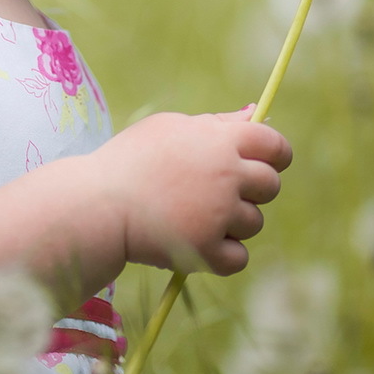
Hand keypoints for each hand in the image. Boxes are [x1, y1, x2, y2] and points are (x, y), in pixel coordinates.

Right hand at [93, 107, 292, 275]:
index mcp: (221, 141)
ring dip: (232, 223)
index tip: (265, 163)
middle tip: (219, 194)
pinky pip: (239, 259)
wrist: (98, 203)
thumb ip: (218, 123)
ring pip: (253, 223)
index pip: (275, 146)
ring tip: (195, 217)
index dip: (276, 155)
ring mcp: (219, 215)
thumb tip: (254, 115)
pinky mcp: (206, 251)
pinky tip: (199, 244)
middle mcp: (227, 176)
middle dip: (253, 190)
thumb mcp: (170, 127)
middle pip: (271, 186)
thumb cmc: (130, 160)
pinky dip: (223, 256)